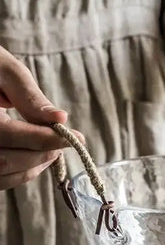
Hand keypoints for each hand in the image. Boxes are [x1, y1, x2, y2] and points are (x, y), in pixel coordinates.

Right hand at [0, 46, 83, 189]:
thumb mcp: (4, 70)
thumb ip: (29, 96)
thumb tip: (61, 118)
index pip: (10, 135)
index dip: (47, 139)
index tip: (78, 137)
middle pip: (6, 160)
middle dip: (43, 153)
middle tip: (66, 142)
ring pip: (2, 174)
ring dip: (34, 166)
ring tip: (54, 149)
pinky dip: (20, 173)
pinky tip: (36, 158)